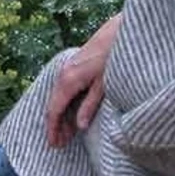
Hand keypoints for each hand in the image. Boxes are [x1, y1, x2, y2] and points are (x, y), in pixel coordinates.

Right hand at [45, 13, 121, 147]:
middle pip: (53, 105)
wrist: (122, 30)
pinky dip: (67, 103)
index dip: (53, 129)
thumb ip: (90, 106)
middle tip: (61, 144)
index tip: (54, 145)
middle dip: (56, 125)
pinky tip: (74, 111)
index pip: (54, 110)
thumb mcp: (105, 85)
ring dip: (62, 115)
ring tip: (68, 132)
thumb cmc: (115, 56)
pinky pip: (65, 88)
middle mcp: (63, 74)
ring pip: (59, 96)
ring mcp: (68, 67)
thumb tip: (79, 126)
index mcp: (68, 81)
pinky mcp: (75, 64)